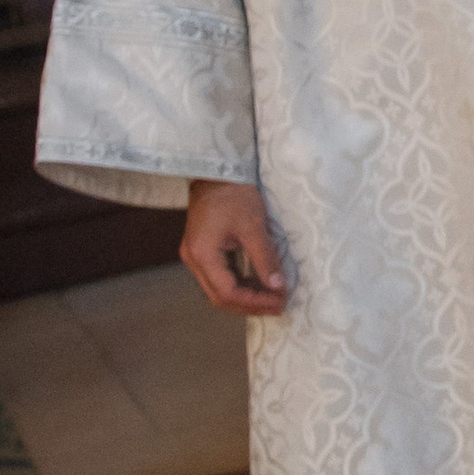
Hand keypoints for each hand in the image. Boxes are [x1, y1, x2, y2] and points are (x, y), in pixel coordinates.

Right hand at [180, 177, 287, 315]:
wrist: (217, 169)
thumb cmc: (234, 193)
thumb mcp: (253, 226)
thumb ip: (264, 258)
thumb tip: (278, 286)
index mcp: (202, 254)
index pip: (227, 292)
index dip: (255, 302)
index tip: (280, 301)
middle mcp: (193, 259)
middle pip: (219, 296)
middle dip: (250, 305)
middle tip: (278, 305)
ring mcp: (195, 254)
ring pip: (218, 289)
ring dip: (245, 297)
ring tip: (272, 297)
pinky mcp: (202, 249)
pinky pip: (219, 276)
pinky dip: (239, 284)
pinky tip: (259, 284)